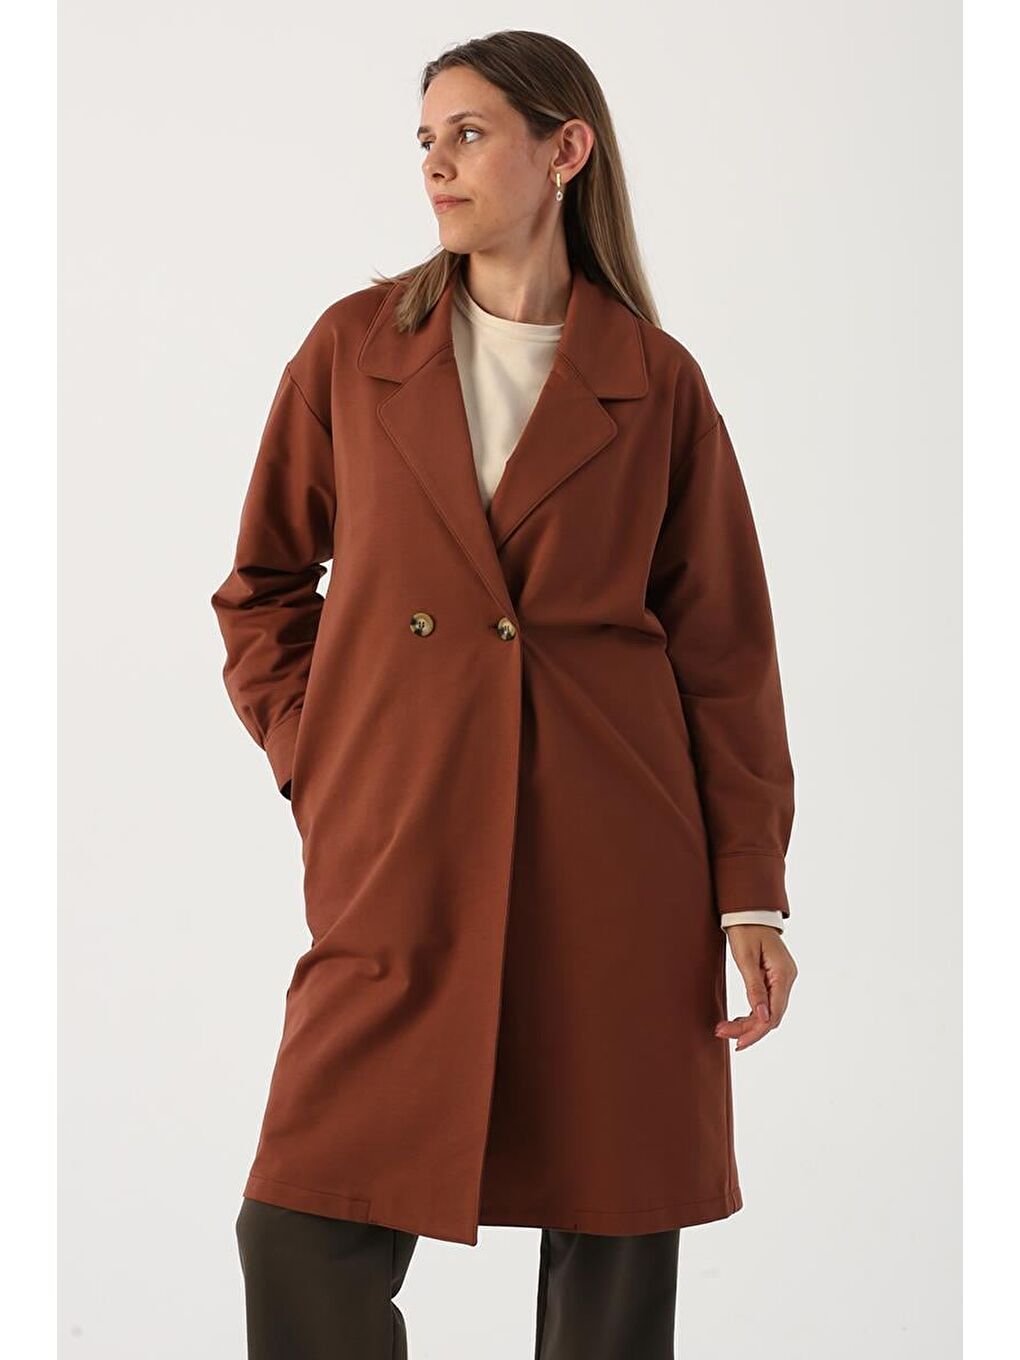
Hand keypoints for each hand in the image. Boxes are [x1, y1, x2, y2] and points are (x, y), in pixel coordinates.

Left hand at [715, 925, 797, 1050]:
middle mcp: (787, 979)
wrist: (748, 912)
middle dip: (747, 1029)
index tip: (736, 1042)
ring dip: (748, 1023)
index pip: (773, 1014)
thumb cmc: (745, 930)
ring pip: (768, 1012)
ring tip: (724, 1028)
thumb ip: (754, 988)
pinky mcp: (775, 979)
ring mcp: (782, 979)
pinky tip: (737, 1020)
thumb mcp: (745, 958)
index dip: (755, 1032)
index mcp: (783, 975)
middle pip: (771, 1016)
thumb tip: (762, 1017)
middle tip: (721, 1032)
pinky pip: (766, 1003)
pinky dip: (752, 1013)